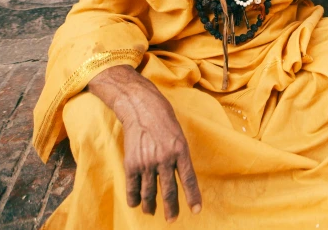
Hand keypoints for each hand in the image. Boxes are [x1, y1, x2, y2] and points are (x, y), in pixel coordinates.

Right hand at [88, 66, 201, 222]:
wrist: (141, 108)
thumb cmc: (164, 120)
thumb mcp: (179, 136)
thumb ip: (180, 156)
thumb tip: (180, 177)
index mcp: (181, 150)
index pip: (189, 179)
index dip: (193, 197)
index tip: (196, 210)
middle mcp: (165, 159)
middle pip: (169, 191)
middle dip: (172, 208)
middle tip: (172, 218)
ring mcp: (147, 162)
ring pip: (150, 193)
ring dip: (152, 206)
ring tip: (152, 212)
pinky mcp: (132, 164)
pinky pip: (133, 188)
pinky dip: (135, 198)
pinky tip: (137, 203)